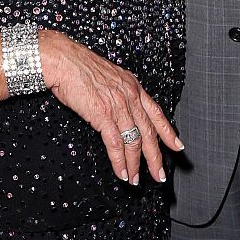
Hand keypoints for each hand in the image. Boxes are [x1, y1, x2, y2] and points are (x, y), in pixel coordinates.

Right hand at [39, 30, 182, 185]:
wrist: (63, 59)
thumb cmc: (78, 65)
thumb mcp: (108, 75)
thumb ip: (119, 92)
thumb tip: (121, 110)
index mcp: (132, 85)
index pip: (156, 113)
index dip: (167, 132)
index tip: (177, 147)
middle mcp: (129, 96)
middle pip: (149, 133)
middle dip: (155, 158)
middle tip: (158, 176)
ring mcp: (118, 106)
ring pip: (134, 142)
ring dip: (135, 165)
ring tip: (134, 180)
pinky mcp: (103, 115)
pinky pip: (116, 144)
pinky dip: (120, 162)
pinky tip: (121, 172)